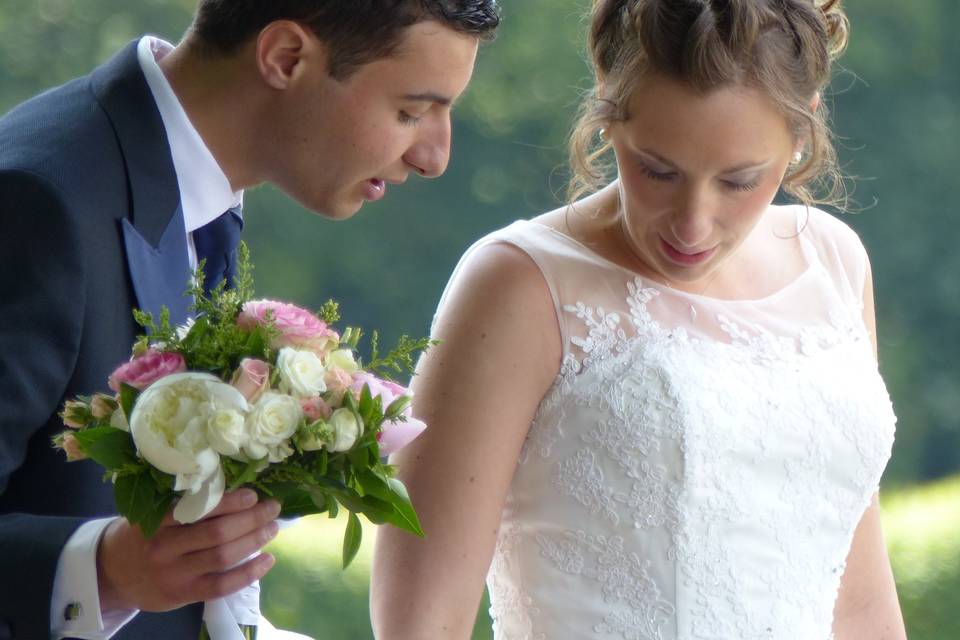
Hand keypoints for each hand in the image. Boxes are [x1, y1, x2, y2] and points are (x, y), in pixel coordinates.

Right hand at [96, 489, 280, 611]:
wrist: (111, 575)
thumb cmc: (141, 536)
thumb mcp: (152, 514)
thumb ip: (183, 506)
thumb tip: (234, 489)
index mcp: (157, 521)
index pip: (198, 510)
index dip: (229, 502)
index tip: (253, 495)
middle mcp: (165, 547)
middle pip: (217, 533)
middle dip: (251, 519)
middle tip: (272, 508)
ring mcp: (175, 573)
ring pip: (222, 557)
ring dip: (253, 541)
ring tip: (272, 529)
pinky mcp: (183, 594)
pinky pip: (221, 586)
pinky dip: (248, 573)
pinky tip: (267, 561)